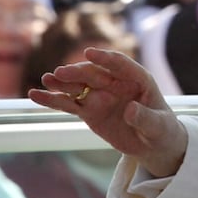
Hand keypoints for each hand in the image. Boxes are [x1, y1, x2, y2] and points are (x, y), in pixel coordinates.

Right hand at [31, 47, 188, 178]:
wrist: (153, 145)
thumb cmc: (162, 130)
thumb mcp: (159, 127)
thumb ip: (146, 118)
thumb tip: (130, 110)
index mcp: (138, 79)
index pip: (121, 64)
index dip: (106, 58)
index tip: (89, 53)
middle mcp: (116, 83)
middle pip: (94, 74)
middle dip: (78, 72)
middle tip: (59, 73)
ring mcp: (100, 96)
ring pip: (78, 86)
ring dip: (62, 82)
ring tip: (46, 80)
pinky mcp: (89, 111)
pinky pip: (69, 104)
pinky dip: (53, 100)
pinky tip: (35, 95)